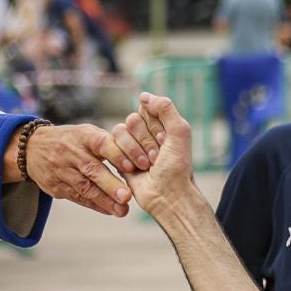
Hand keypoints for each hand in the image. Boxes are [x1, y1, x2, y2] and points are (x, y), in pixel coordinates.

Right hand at [20, 123, 132, 216]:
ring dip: (104, 200)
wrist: (33, 148)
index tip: (136, 167)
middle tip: (128, 196)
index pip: (104, 144)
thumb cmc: (74, 141)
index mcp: (84, 136)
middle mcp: (71, 152)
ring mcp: (61, 170)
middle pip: (92, 169)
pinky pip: (76, 197)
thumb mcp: (89, 133)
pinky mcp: (55, 186)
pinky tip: (109, 210)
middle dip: (111, 184)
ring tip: (122, 210)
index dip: (120, 155)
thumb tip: (141, 158)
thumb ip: (112, 144)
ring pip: (83, 187)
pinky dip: (94, 205)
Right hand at [107, 93, 194, 214]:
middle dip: (144, 140)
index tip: (165, 141)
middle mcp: (147, 133)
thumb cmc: (176, 167)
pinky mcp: (120, 156)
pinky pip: (111, 145)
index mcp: (163, 124)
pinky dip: (123, 156)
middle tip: (157, 157)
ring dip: (134, 150)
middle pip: (132, 120)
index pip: (147, 109)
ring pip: (120, 131)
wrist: (166, 194)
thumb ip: (166, 108)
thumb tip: (143, 95)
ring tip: (147, 165)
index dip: (154, 126)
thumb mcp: (180, 132)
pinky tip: (134, 170)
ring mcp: (132, 145)